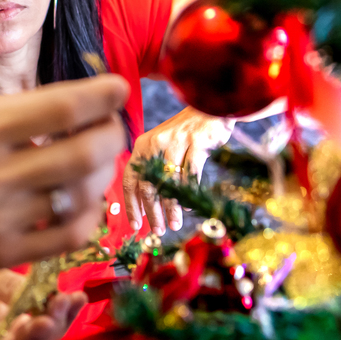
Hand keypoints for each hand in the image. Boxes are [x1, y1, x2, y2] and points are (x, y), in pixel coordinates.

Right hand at [0, 75, 128, 267]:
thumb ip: (22, 110)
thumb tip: (86, 104)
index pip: (63, 109)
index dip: (104, 97)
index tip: (120, 89)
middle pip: (84, 155)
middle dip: (112, 135)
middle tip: (111, 126)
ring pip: (82, 197)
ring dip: (102, 174)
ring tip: (95, 161)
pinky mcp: (0, 253)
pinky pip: (68, 238)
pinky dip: (88, 215)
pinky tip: (82, 199)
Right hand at [0, 259, 86, 339]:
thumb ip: (2, 287)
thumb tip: (36, 294)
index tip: (44, 322)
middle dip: (49, 330)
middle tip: (63, 302)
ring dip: (60, 323)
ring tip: (74, 298)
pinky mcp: (22, 337)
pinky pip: (44, 334)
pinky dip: (62, 317)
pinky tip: (76, 300)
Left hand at [123, 107, 233, 233]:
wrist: (210, 108)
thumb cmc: (185, 134)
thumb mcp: (162, 147)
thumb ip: (152, 171)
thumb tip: (146, 206)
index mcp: (142, 146)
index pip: (130, 179)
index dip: (131, 204)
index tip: (135, 225)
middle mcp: (156, 143)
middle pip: (148, 184)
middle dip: (152, 212)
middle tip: (157, 230)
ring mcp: (177, 142)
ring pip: (170, 183)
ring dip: (171, 208)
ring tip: (173, 225)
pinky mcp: (197, 143)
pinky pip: (191, 174)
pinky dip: (188, 193)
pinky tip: (187, 207)